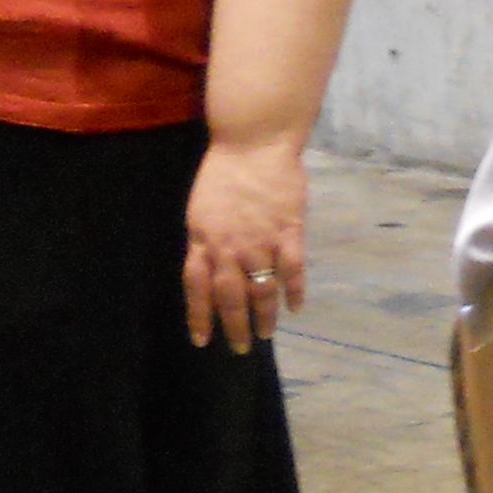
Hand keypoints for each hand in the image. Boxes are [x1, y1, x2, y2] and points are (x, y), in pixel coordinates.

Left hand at [182, 129, 305, 351]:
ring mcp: (259, 241)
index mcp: (203, 240)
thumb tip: (208, 268)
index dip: (199, 316)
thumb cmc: (224, 174)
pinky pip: (291, 270)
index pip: (196, 287)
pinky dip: (294, 291)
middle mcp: (228, 247)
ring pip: (261, 289)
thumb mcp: (201, 210)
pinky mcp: (287, 232)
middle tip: (240, 348)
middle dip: (233, 326)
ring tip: (266, 334)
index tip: (202, 340)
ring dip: (264, 317)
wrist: (253, 144)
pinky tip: (296, 307)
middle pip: (229, 296)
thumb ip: (205, 241)